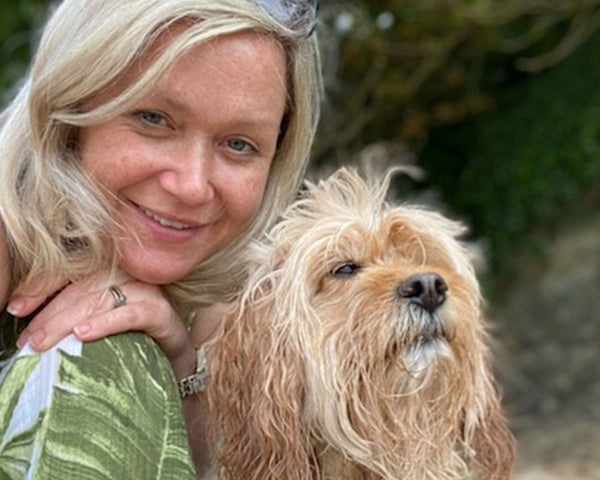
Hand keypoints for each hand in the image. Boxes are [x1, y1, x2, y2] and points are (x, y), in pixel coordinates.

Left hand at [10, 273, 195, 378]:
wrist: (174, 353)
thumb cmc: (132, 334)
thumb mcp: (100, 316)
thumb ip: (74, 309)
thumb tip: (29, 320)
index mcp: (110, 268)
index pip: (71, 271)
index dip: (41, 287)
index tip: (16, 308)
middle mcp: (128, 272)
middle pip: (81, 288)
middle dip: (49, 314)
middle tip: (27, 340)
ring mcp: (146, 289)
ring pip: (99, 300)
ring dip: (67, 322)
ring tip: (44, 342)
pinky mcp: (161, 310)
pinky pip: (129, 314)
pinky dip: (105, 324)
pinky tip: (84, 334)